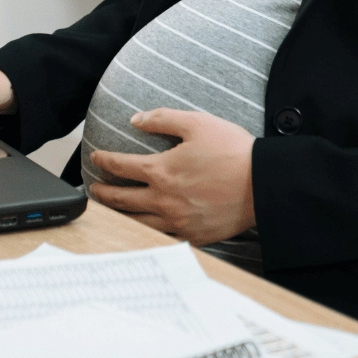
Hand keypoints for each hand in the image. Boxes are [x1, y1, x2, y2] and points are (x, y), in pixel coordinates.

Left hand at [88, 109, 256, 245]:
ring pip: (137, 222)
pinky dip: (145, 233)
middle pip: (122, 199)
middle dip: (103, 193)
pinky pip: (161, 238)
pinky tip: (142, 230)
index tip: (96, 158)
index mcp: (162, 170)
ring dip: (119, 215)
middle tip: (93, 190)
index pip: (122, 166)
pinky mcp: (193, 236)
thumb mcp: (197, 123)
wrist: (264, 184)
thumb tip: (136, 120)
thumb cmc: (233, 151)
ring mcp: (178, 221)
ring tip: (110, 211)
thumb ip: (162, 119)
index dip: (105, 161)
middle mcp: (164, 199)